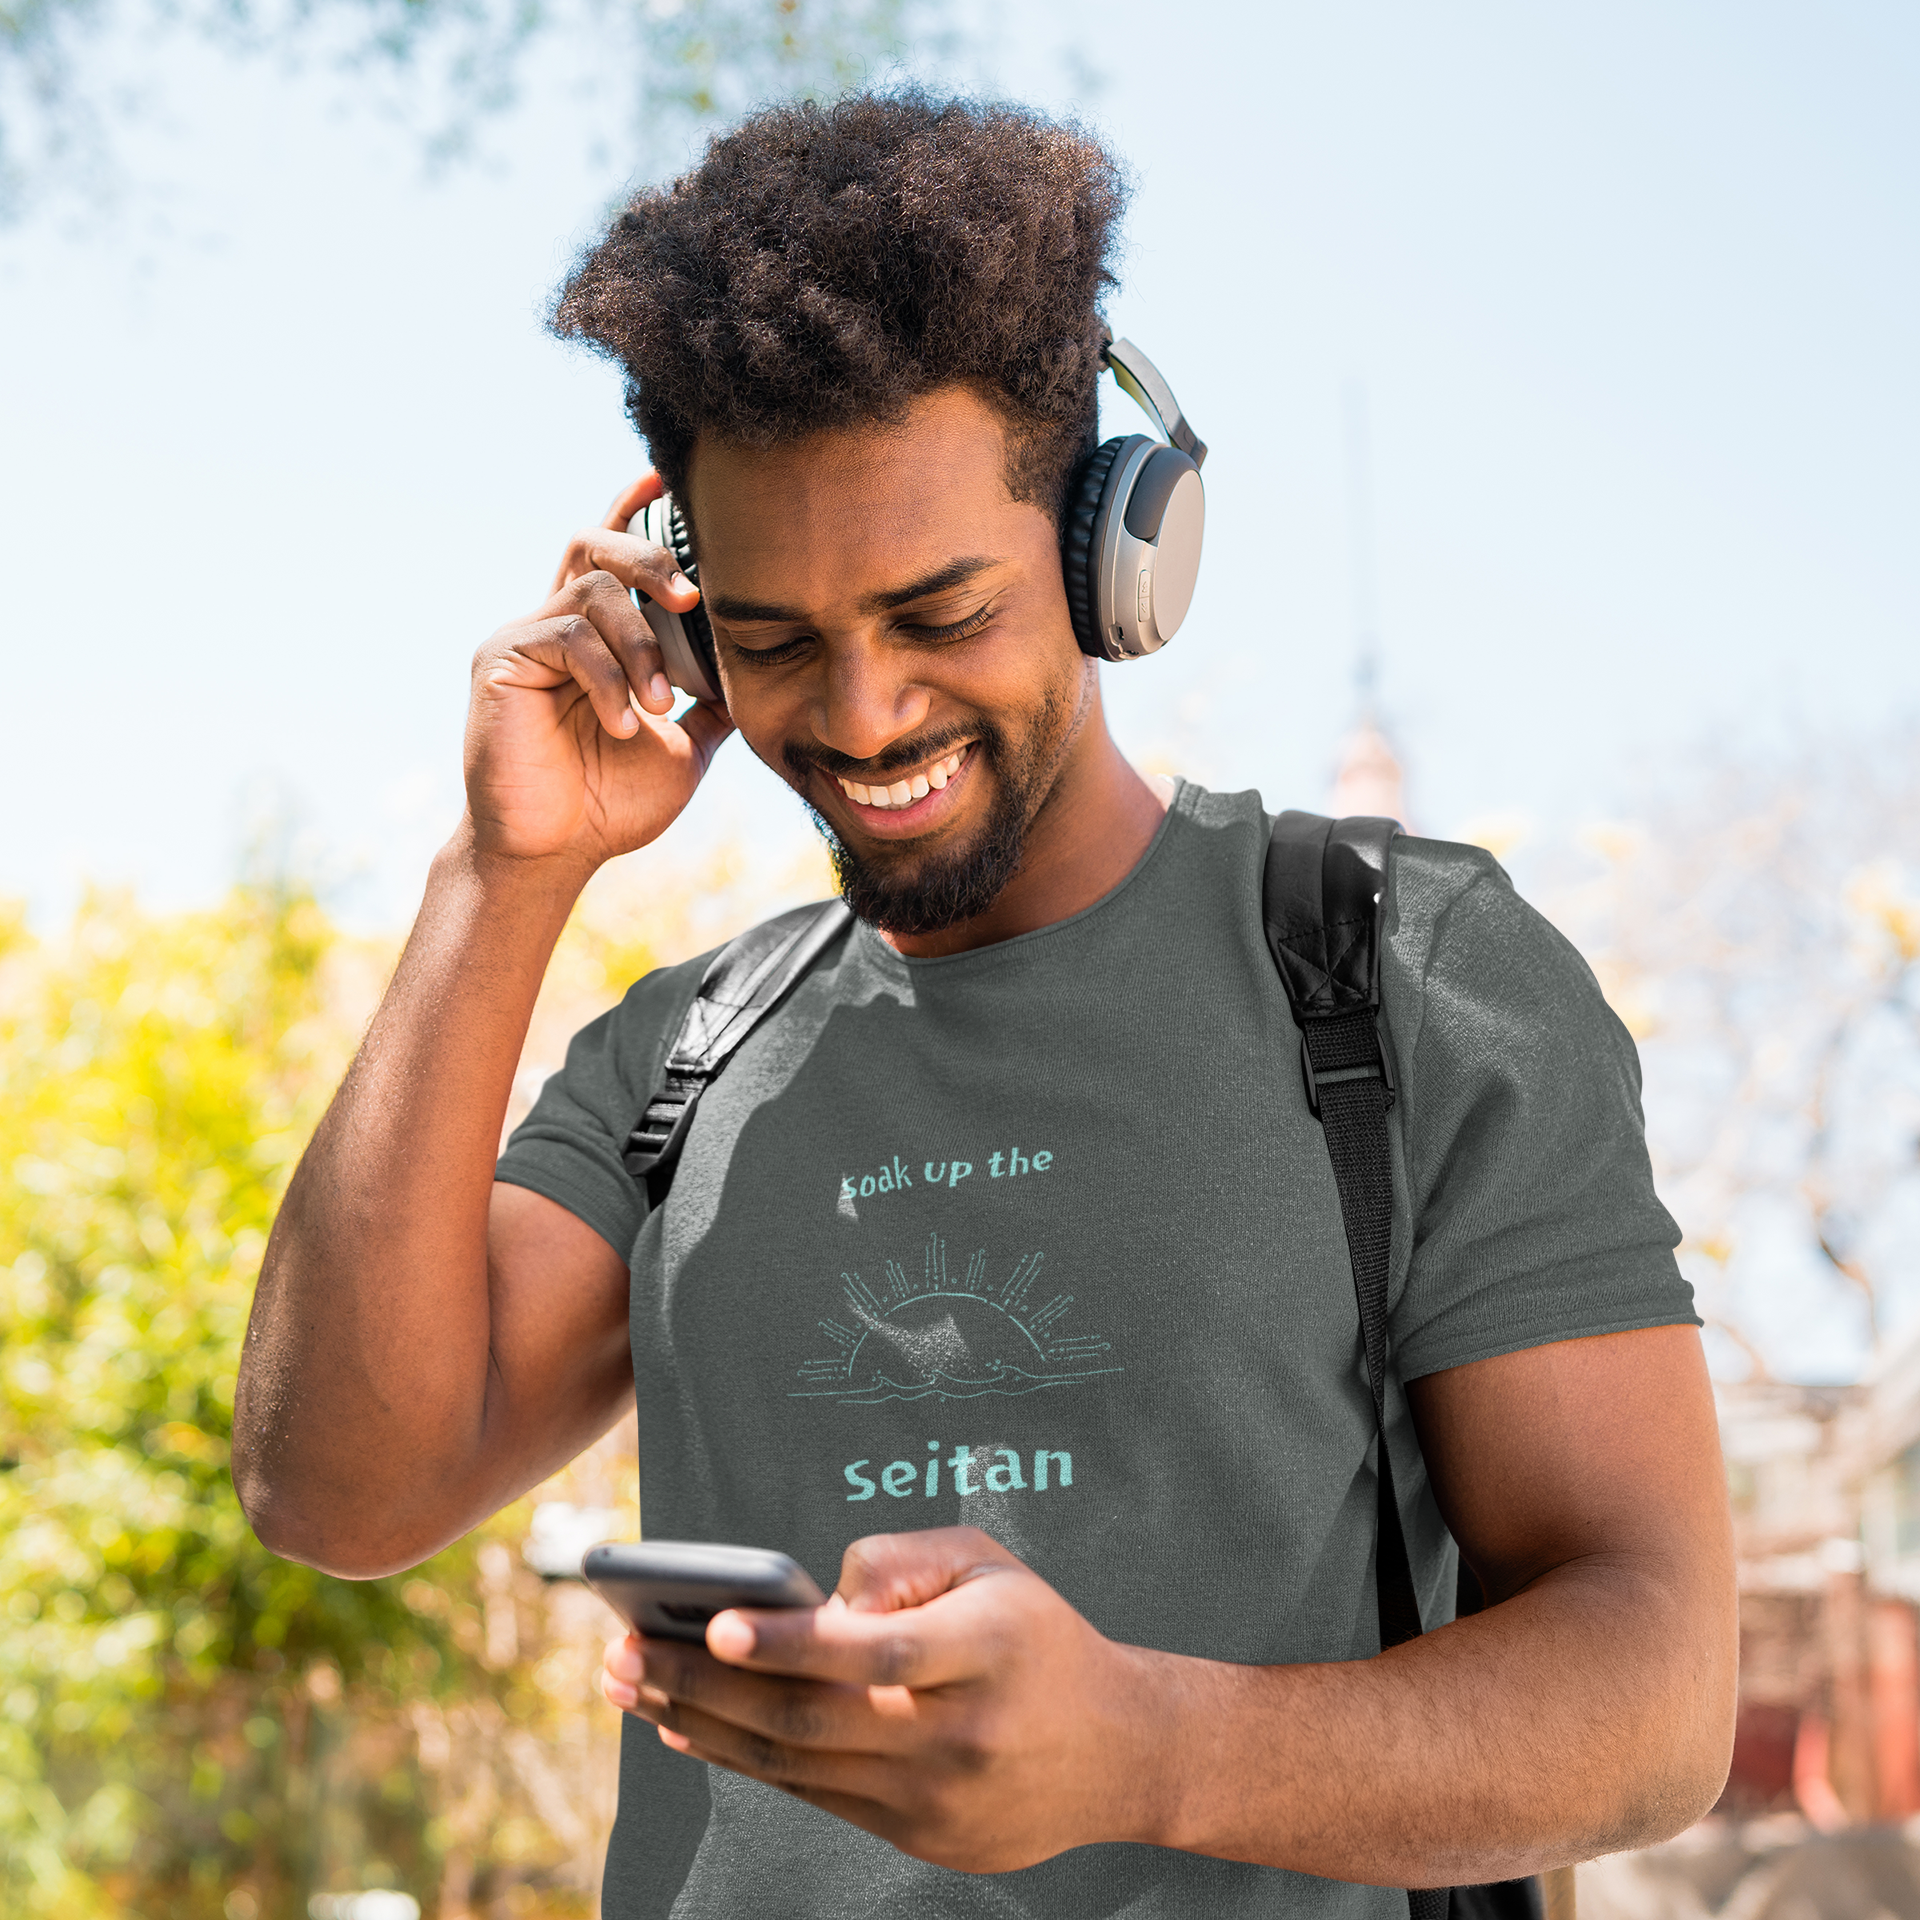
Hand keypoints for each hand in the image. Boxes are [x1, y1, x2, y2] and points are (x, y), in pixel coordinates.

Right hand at [464, 473, 731, 868]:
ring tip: (658, 705)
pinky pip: (567, 637)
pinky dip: (608, 678)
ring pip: (593, 593)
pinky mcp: (501, 660)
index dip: (635, 509)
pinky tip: (623, 724)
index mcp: (594, 638)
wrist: (553, 854)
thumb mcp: (683, 748)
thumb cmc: (610, 804)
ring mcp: (523, 638)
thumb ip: (712, 704)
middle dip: (651, 557)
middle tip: (692, 596)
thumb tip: (763, 670)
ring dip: (641, 646)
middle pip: (596, 544)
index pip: (612, 556)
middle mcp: (554, 623)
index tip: (668, 475)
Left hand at [600, 1528, 1169, 1871]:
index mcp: (986, 1650)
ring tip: (627, 1685)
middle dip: (704, 1686)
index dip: (790, 1642)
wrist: (1119, 1752)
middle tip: (622, 1651)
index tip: (715, 1618)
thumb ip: (901, 1559)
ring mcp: (934, 1798)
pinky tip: (684, 1730)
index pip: (873, 1651)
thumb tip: (814, 1596)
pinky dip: (739, 1761)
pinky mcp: (915, 1836)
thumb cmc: (1034, 1633)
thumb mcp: (989, 1563)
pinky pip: (809, 1795)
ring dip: (700, 1726)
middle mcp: (957, 1733)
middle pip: (812, 1718)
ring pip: (796, 1765)